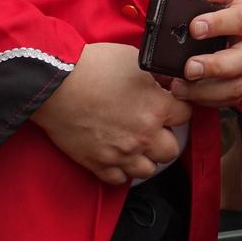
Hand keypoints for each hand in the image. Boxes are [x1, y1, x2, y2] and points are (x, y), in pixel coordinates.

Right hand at [30, 42, 191, 185]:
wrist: (56, 84)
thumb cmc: (94, 66)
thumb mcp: (133, 60)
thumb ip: (156, 76)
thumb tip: (168, 81)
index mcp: (157, 107)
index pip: (186, 115)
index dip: (178, 108)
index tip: (169, 105)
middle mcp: (144, 135)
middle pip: (172, 150)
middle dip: (165, 137)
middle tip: (154, 127)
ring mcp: (122, 154)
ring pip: (148, 170)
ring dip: (145, 157)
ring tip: (135, 143)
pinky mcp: (99, 164)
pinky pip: (120, 180)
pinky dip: (120, 170)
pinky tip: (116, 155)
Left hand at [169, 0, 241, 106]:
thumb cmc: (229, 9)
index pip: (241, 20)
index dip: (218, 24)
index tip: (194, 28)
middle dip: (215, 66)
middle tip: (189, 68)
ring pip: (238, 86)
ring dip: (208, 90)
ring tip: (180, 86)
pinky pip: (231, 100)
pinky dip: (208, 100)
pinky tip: (188, 95)